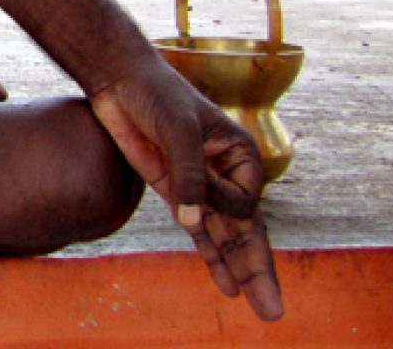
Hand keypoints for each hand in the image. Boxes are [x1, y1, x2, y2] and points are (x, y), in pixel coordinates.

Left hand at [90, 59, 283, 321]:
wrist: (119, 81)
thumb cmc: (156, 94)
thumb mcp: (176, 129)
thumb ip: (188, 175)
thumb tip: (194, 223)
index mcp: (240, 153)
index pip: (243, 201)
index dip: (223, 205)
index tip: (195, 188)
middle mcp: (226, 173)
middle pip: (247, 229)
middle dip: (258, 269)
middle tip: (273, 312)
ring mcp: (199, 185)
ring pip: (226, 235)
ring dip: (239, 270)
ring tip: (259, 307)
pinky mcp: (174, 190)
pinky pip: (199, 230)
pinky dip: (212, 256)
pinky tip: (226, 283)